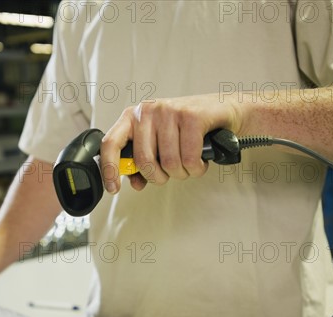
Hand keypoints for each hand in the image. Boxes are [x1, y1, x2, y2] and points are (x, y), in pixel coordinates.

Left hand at [100, 94, 241, 192]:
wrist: (224, 111)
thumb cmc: (188, 130)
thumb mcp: (160, 143)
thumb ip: (144, 161)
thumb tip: (135, 182)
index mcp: (133, 117)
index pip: (111, 143)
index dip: (109, 169)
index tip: (114, 189)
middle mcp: (147, 111)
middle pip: (144, 161)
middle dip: (159, 177)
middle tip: (171, 173)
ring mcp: (169, 112)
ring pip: (169, 163)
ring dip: (182, 173)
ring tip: (189, 163)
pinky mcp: (191, 117)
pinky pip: (189, 159)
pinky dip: (196, 168)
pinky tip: (200, 161)